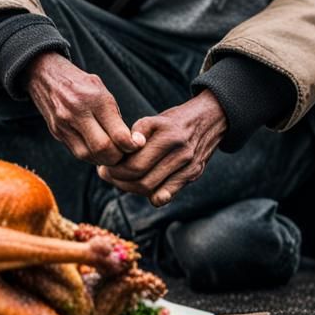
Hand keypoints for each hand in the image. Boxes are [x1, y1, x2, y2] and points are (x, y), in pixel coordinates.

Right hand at [25, 52, 144, 165]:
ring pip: (88, 155)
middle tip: (125, 153)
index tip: (137, 144)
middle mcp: (77, 112)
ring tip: (112, 153)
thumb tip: (132, 142)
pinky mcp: (56, 132)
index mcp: (95, 98)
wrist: (46, 76)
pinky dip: (91, 156)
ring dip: (104, 159)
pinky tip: (98, 150)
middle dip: (118, 156)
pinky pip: (77, 153)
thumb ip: (115, 116)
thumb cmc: (81, 83)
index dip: (131, 145)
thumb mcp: (101, 90)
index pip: (117, 134)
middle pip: (103, 149)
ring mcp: (64, 124)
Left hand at [97, 89, 227, 206]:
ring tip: (120, 180)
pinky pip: (168, 194)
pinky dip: (152, 196)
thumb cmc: (175, 121)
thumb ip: (138, 132)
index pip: (135, 164)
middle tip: (107, 174)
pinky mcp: (193, 175)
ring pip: (152, 190)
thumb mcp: (155, 119)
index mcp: (168, 135)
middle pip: (142, 180)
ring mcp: (189, 166)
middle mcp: (180, 153)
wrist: (209, 119)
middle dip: (119, 181)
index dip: (115, 170)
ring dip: (131, 189)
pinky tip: (142, 188)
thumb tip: (120, 150)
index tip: (104, 167)